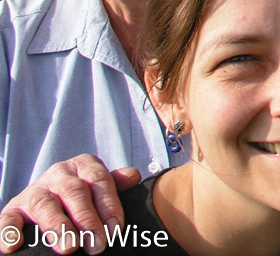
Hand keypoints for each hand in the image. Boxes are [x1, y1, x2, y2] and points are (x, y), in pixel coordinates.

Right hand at [0, 156, 138, 254]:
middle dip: (86, 220)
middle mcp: (58, 174)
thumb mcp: (99, 186)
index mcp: (83, 165)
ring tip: (68, 248)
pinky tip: (14, 245)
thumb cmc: (82, 195)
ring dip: (57, 226)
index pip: (99, 181)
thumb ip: (115, 183)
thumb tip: (133, 176)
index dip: (109, 206)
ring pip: (44, 204)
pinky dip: (9, 231)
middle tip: (96, 245)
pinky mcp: (12, 209)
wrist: (47, 197)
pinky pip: (8, 218)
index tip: (116, 231)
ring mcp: (34, 191)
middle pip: (74, 192)